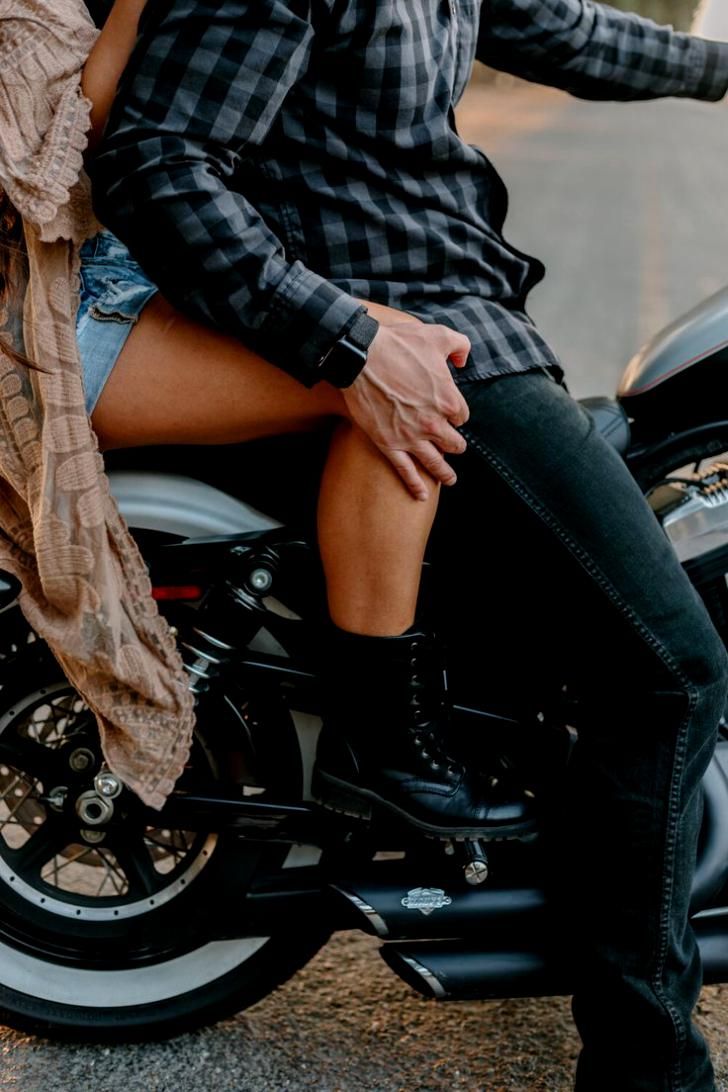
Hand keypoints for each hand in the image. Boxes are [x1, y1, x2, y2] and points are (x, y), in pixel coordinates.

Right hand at [341, 322, 470, 499]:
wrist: (361, 357)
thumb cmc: (399, 344)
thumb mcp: (437, 335)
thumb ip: (458, 345)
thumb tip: (463, 359)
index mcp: (449, 400)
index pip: (462, 417)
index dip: (456, 415)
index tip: (450, 413)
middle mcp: (434, 424)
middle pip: (453, 443)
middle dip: (455, 444)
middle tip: (453, 447)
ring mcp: (411, 437)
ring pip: (435, 463)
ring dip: (445, 473)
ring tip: (450, 480)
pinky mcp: (388, 444)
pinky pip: (406, 471)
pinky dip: (415, 485)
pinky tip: (421, 496)